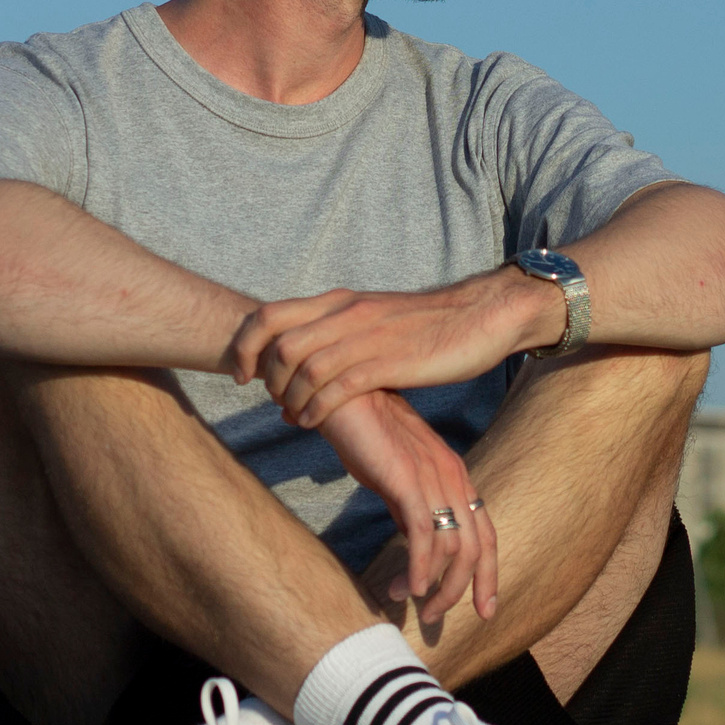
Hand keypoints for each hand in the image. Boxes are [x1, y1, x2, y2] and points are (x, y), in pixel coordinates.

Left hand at [228, 269, 563, 429]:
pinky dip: (313, 409)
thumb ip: (344, 328)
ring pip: (302, 366)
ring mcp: (366, 336)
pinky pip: (336, 388)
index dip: (245, 345)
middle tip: (266, 400)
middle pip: (277, 341)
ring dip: (287, 397)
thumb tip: (315, 350)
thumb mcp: (376, 316)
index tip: (241, 372)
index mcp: (341, 300)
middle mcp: (346, 312)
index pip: (270, 314)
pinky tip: (311, 423)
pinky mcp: (389, 362)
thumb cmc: (432, 323)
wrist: (483, 315)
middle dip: (262, 376)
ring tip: (291, 415)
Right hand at [317, 390, 497, 624]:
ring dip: (434, 586)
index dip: (488, 574)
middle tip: (436, 618)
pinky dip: (419, 568)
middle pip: (476, 548)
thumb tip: (415, 547)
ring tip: (410, 604)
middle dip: (462, 591)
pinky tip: (408, 587)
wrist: (343, 394)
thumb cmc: (365, 434)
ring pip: (452, 548)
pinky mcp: (407, 480)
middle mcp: (453, 477)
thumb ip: (410, 509)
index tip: (483, 608)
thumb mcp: (395, 477)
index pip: (485, 533)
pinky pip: (423, 535)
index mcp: (455, 476)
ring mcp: (433, 478)